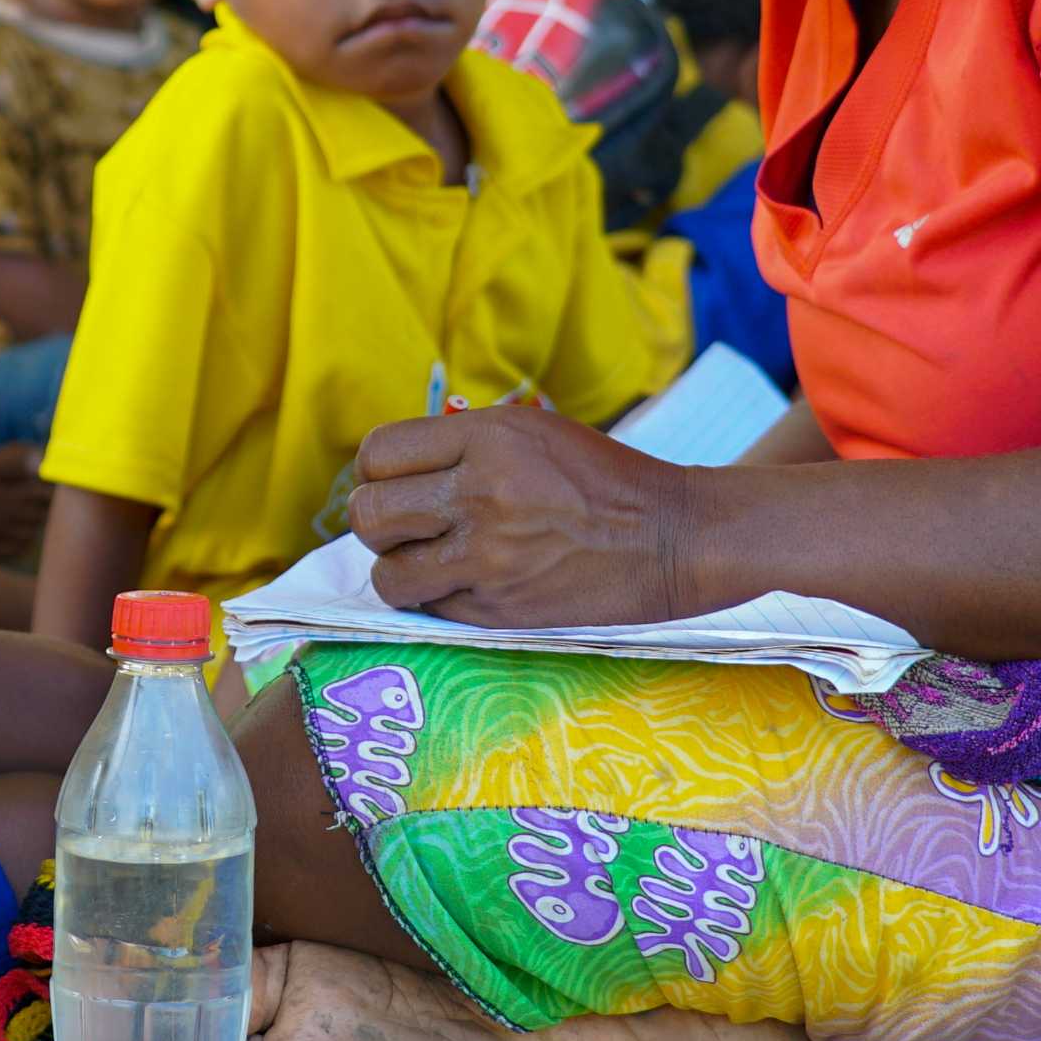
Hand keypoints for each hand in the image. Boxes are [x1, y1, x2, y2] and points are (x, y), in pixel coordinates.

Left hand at [348, 405, 699, 628]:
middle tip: (407, 525)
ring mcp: (489, 557)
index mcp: (489, 437)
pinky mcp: (499, 610)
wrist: (671, 538)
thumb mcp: (531, 431)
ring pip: (387, 574)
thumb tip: (391, 475)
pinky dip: (437, 599)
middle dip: (379, 522)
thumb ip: (460, 446)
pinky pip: (428, 608)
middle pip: (369, 515)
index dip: (378, 472)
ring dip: (400, 568)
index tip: (397, 483)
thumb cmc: (599, 478)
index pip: (378, 453)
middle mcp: (482, 493)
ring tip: (431, 561)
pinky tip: (468, 584)